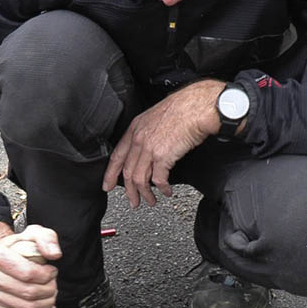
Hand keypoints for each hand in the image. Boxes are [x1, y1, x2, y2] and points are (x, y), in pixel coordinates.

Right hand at [0, 224, 60, 307]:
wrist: (3, 258)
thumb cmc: (18, 248)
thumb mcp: (34, 234)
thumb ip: (47, 239)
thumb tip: (54, 254)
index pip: (27, 273)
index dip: (46, 275)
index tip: (52, 271)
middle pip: (28, 292)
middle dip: (49, 290)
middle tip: (53, 284)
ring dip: (46, 303)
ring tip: (50, 294)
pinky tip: (44, 306)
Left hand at [102, 80, 223, 208]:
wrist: (198, 106)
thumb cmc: (183, 109)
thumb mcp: (156, 117)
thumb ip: (147, 133)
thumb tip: (146, 151)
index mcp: (135, 129)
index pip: (117, 156)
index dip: (110, 174)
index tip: (108, 185)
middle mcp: (139, 139)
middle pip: (127, 172)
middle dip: (129, 191)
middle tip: (133, 202)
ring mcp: (149, 148)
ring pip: (140, 179)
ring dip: (145, 194)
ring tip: (151, 201)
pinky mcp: (163, 156)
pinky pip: (158, 180)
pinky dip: (162, 189)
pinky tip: (166, 191)